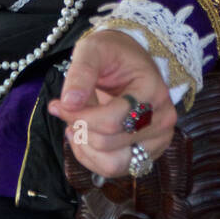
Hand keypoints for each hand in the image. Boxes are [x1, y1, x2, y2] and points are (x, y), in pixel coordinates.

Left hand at [48, 28, 176, 177]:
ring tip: (74, 127)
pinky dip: (92, 158)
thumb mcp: (93, 49)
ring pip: (114, 164)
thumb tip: (68, 103)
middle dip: (80, 128)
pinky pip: (115, 169)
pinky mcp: (148, 153)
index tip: (57, 105)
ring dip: (86, 148)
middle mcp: (162, 119)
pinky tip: (83, 137)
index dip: (79, 117)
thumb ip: (80, 73)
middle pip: (110, 143)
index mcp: (153, 91)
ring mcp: (157, 139)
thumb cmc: (112, 52)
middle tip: (67, 110)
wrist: (129, 60)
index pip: (112, 120)